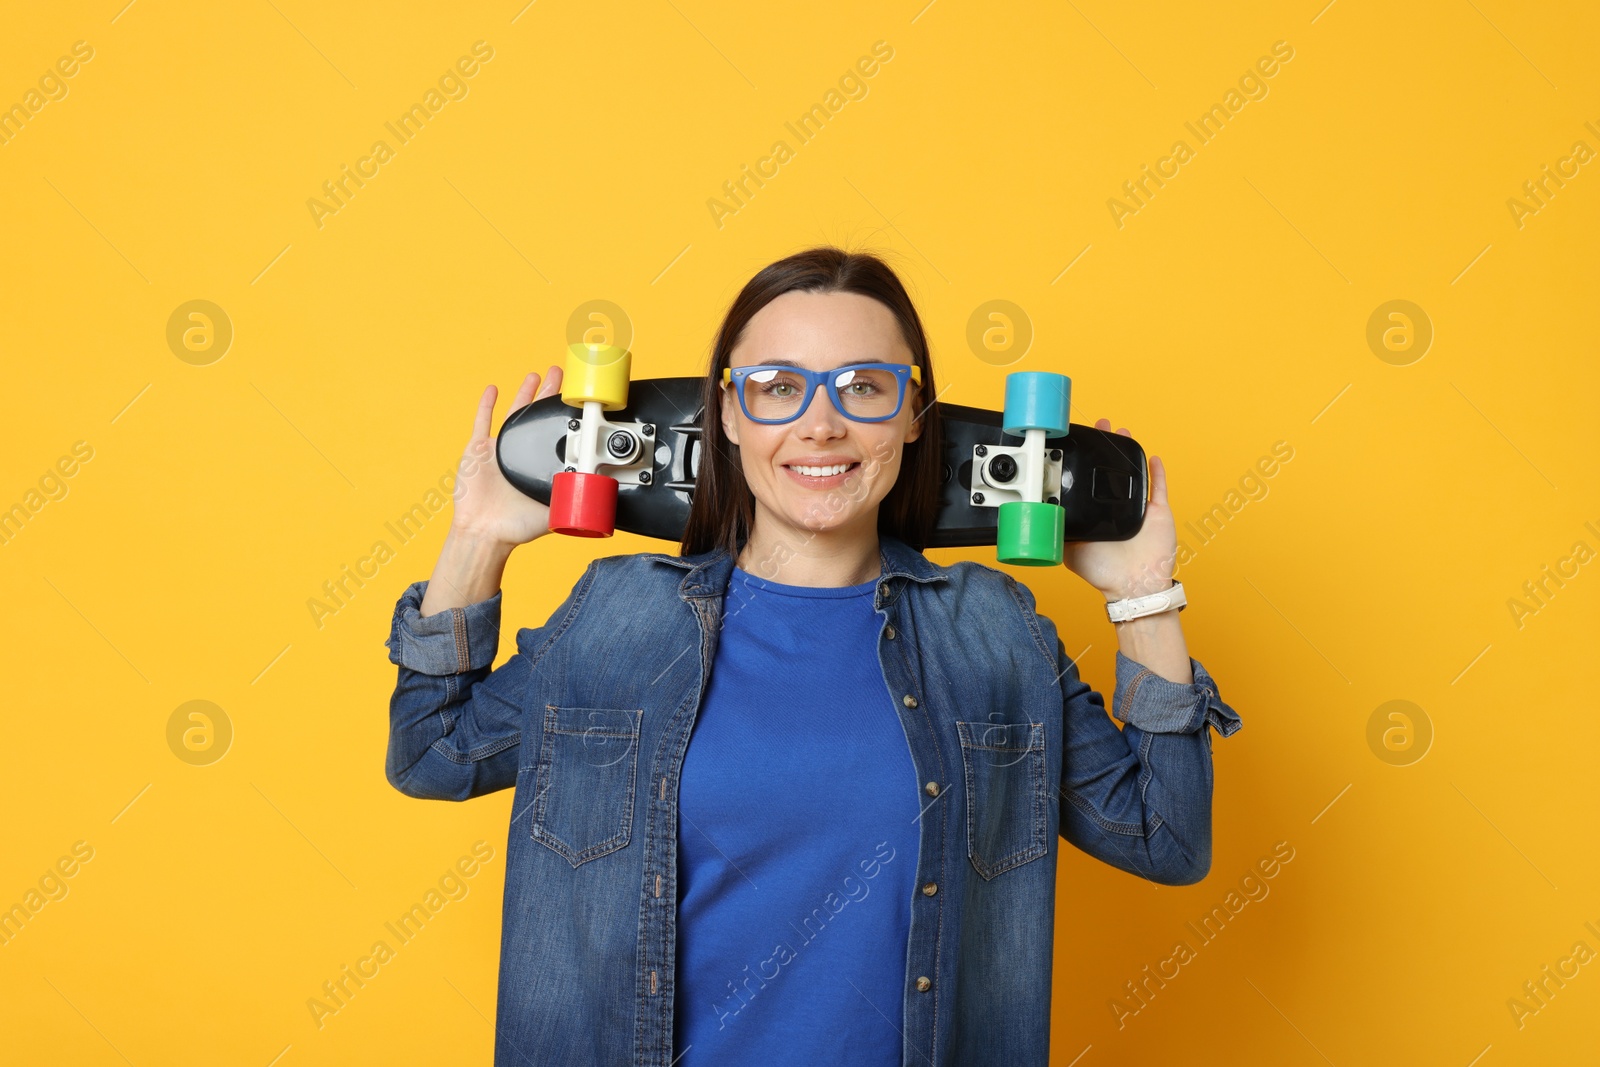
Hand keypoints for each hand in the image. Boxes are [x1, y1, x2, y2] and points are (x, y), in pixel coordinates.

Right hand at [449, 367, 564, 547]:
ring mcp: (499, 449)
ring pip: (514, 414)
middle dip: (549, 393)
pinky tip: (493, 390)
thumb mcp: (555, 508)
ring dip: (524, 393)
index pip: (558, 433)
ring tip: (536, 376)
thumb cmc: (517, 527)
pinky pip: (482, 422)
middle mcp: (522, 453)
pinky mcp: (479, 450)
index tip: (577, 396)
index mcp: (540, 465)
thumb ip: (574, 495)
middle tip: (560, 373)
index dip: (566, 414)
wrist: (484, 532)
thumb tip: (601, 488)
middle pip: (538, 416)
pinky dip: (486, 405)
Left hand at [1061, 419, 1177, 601]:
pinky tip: (1153, 458)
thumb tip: (1038, 513)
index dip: (1084, 461)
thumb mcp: (1069, 548)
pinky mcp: (1157, 511)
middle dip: (1107, 446)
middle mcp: (1116, 507)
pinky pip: (1160, 487)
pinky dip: (1158, 472)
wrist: (1133, 585)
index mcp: (1097, 513)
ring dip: (1130, 450)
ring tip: (1122, 431)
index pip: (1089, 480)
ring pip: (1135, 472)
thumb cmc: (1102, 571)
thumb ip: (1057, 529)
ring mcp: (1138, 507)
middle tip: (1100, 426)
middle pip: (1112, 469)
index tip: (1078, 442)